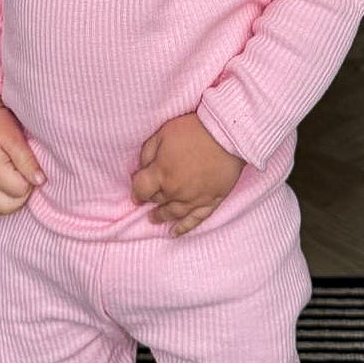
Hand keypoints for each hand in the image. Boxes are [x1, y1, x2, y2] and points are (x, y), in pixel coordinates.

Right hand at [0, 97, 45, 215]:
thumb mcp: (15, 139)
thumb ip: (27, 161)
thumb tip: (39, 181)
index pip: (21, 191)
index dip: (30, 180)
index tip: (29, 165)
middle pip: (10, 206)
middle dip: (22, 194)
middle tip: (24, 173)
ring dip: (11, 200)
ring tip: (17, 180)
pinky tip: (7, 187)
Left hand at [131, 113, 244, 235]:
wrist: (227, 134)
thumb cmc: (194, 130)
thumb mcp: (163, 133)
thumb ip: (148, 153)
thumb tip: (142, 168)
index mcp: (161, 174)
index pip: (141, 190)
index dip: (136, 192)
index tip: (136, 193)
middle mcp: (175, 191)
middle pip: (158, 200)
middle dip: (151, 199)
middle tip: (147, 200)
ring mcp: (194, 199)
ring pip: (173, 213)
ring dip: (162, 216)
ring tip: (154, 218)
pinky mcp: (211, 201)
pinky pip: (196, 220)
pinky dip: (184, 227)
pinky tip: (175, 232)